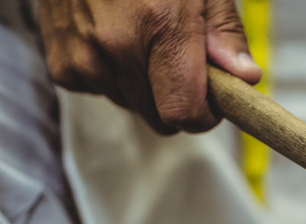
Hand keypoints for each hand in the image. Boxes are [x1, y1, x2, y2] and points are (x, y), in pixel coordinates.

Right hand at [39, 0, 261, 132]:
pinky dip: (109, 74)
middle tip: (177, 59)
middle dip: (175, 99)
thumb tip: (245, 77)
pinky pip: (98, 91)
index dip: (203, 114)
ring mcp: (83, 56)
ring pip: (130, 105)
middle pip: (159, 117)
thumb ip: (224, 33)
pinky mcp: (61, 64)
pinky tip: (110, 37)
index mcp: (159, 25)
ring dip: (142, 85)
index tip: (211, 101)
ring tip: (140, 37)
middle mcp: (116, 45)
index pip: (183, 112)